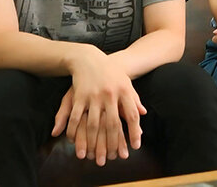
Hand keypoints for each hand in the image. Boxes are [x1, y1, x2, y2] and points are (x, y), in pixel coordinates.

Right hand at [52, 46, 147, 164]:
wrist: (89, 58)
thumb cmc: (110, 72)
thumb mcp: (125, 82)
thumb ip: (134, 98)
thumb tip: (143, 113)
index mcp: (124, 91)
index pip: (132, 115)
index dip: (134, 132)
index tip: (135, 146)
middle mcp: (110, 94)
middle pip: (113, 123)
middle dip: (113, 143)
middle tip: (113, 158)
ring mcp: (94, 95)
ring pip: (94, 123)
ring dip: (92, 142)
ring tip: (91, 155)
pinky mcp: (79, 95)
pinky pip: (77, 116)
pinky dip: (74, 130)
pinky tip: (73, 140)